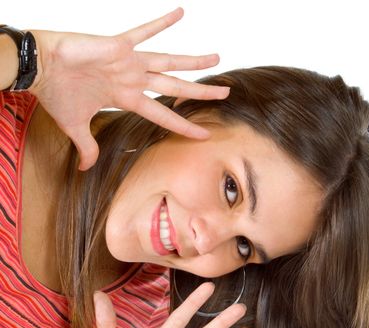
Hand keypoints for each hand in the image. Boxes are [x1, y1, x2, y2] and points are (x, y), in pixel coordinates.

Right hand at [30, 8, 229, 169]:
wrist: (40, 69)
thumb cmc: (56, 93)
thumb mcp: (75, 126)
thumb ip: (87, 146)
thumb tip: (85, 169)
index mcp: (126, 97)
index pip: (163, 115)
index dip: (184, 124)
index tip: (205, 132)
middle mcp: (133, 79)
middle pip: (175, 87)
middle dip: (201, 91)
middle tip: (225, 92)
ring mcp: (128, 61)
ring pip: (169, 62)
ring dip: (194, 61)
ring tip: (218, 57)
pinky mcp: (118, 45)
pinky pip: (144, 31)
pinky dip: (162, 22)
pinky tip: (182, 12)